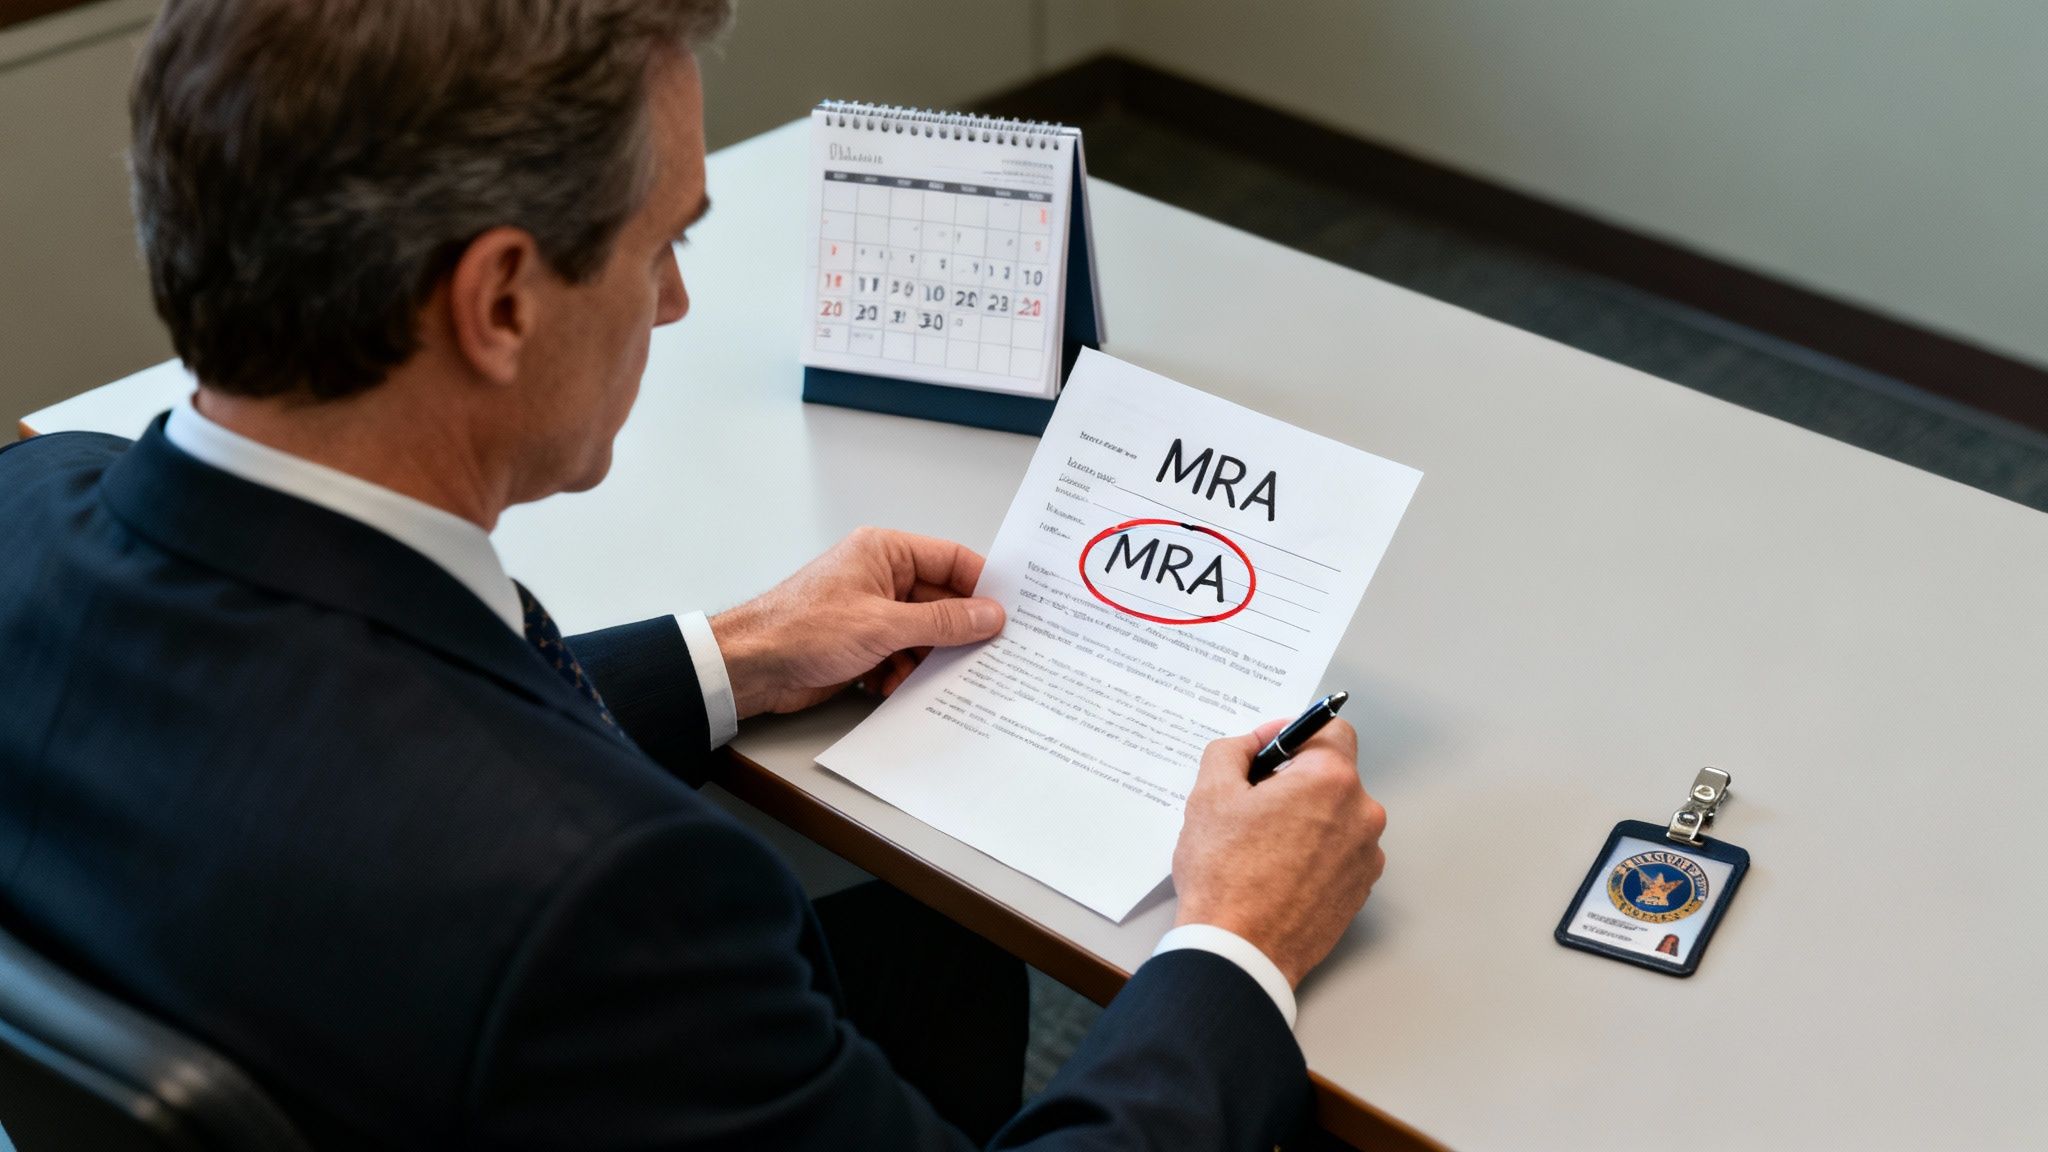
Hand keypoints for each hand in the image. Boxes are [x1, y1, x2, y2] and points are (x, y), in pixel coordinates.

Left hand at [710, 526, 1004, 717]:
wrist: (750, 668)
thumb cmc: (800, 629)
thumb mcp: (883, 625)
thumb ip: (942, 622)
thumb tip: (989, 616)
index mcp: (886, 552)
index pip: (952, 559)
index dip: (983, 586)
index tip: (1011, 613)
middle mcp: (882, 577)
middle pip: (941, 602)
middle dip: (956, 633)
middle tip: (986, 657)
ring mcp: (872, 612)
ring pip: (924, 635)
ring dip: (926, 661)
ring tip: (923, 677)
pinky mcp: (863, 644)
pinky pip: (902, 657)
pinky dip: (903, 675)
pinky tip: (891, 686)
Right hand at [1171, 717, 1385, 987]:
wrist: (1240, 951)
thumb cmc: (1225, 876)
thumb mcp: (1210, 794)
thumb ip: (1234, 750)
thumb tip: (1255, 742)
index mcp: (1330, 780)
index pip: (1331, 730)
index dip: (1296, 737)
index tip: (1271, 754)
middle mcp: (1362, 814)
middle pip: (1333, 777)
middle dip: (1297, 783)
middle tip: (1255, 807)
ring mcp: (1367, 856)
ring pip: (1337, 816)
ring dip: (1308, 820)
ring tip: (1264, 847)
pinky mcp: (1361, 890)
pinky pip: (1341, 853)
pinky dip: (1316, 854)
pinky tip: (1279, 872)